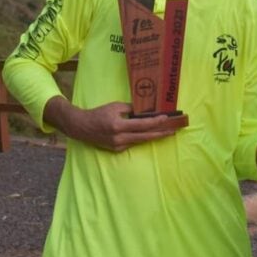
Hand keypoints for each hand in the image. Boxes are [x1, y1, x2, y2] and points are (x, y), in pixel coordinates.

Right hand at [44, 97, 175, 151]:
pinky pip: (132, 143)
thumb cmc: (99, 114)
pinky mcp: (117, 150)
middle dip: (161, 133)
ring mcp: (118, 145)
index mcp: (118, 125)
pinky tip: (150, 134)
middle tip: (174, 130)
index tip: (166, 118)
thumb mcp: (115, 106)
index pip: (142, 124)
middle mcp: (119, 138)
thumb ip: (131, 109)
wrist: (81, 127)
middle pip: (145, 136)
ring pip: (140, 141)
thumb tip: (145, 110)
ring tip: (166, 133)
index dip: (155, 122)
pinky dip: (141, 138)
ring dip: (154, 136)